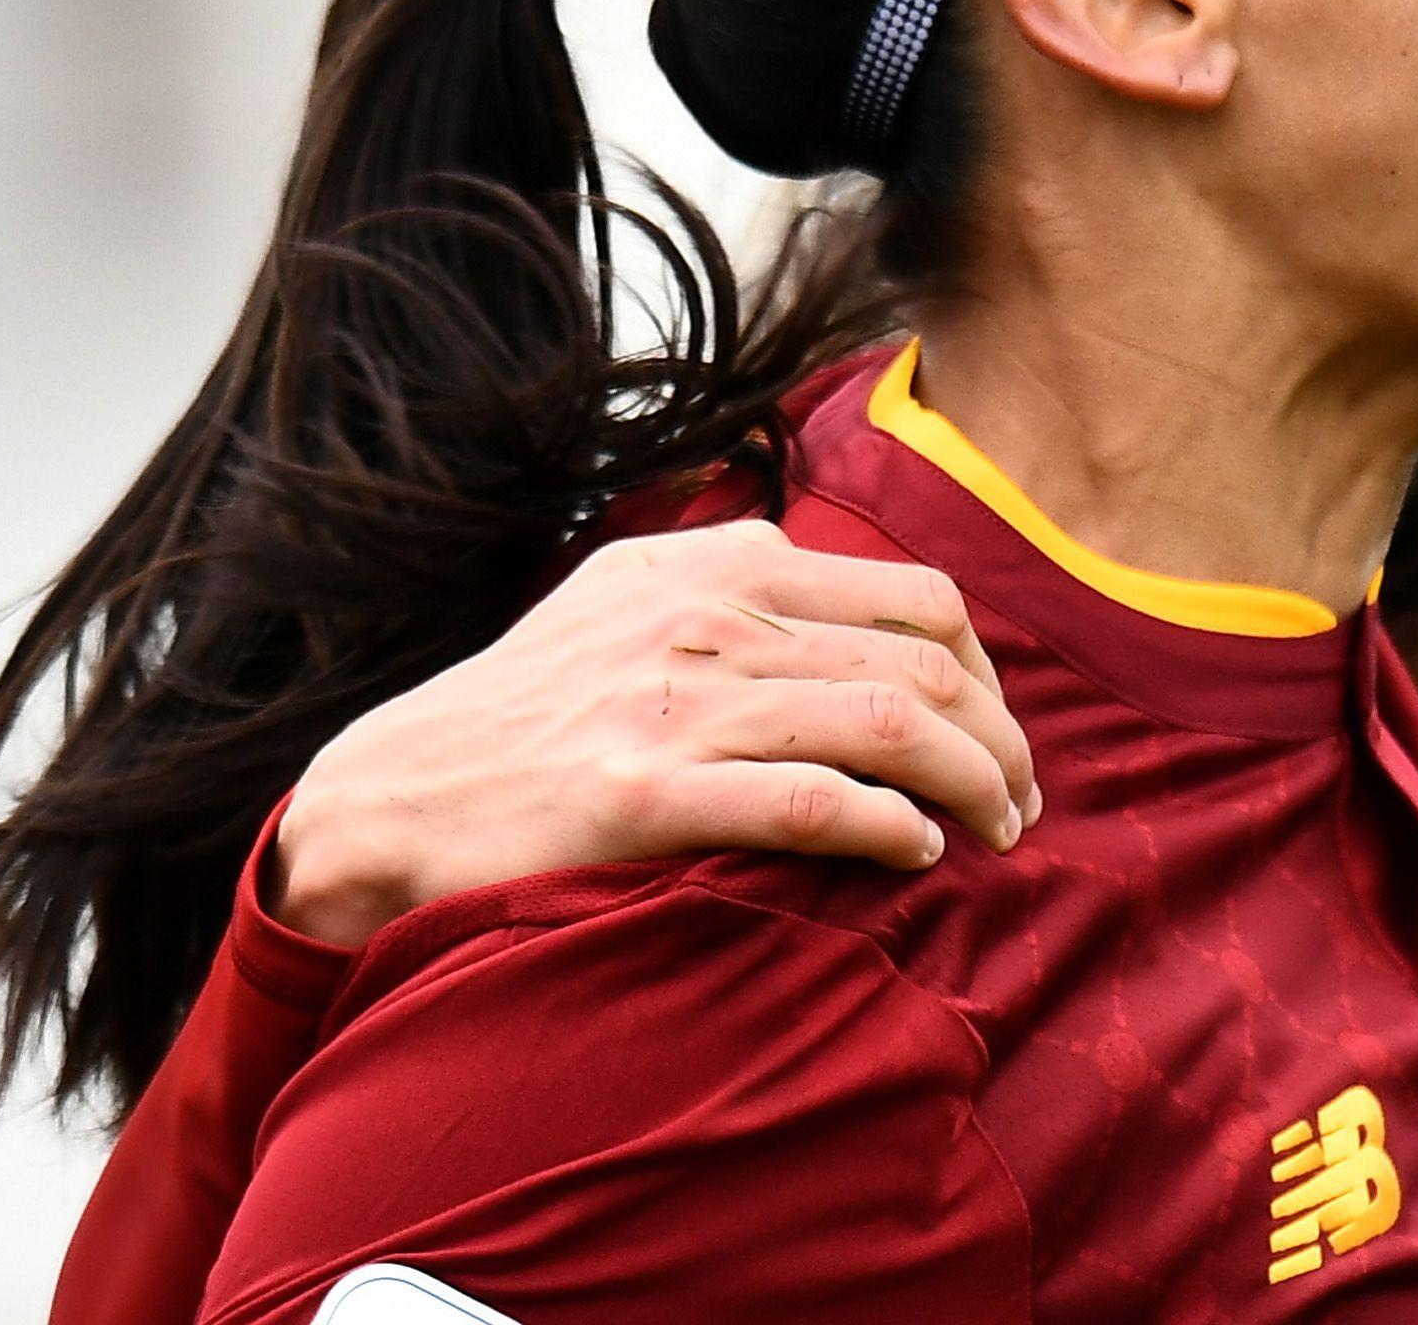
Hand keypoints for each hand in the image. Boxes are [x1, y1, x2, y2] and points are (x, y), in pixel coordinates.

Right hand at [273, 519, 1038, 946]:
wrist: (392, 792)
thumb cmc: (528, 708)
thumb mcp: (630, 597)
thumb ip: (734, 582)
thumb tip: (846, 591)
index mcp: (724, 563)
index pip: (921, 598)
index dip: (990, 674)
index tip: (1003, 737)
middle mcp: (713, 617)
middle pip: (928, 664)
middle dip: (1004, 740)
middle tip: (1024, 806)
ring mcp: (679, 702)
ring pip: (890, 724)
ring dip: (973, 787)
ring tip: (998, 836)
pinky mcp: (646, 793)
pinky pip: (812, 802)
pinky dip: (888, 826)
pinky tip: (915, 853)